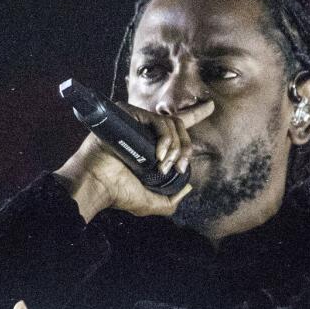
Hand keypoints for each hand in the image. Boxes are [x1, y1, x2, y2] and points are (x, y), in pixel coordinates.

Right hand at [54, 99, 212, 218]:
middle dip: (186, 147)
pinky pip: (158, 120)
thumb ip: (171, 199)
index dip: (196, 114)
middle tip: (180, 166)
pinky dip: (166, 139)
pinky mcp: (130, 114)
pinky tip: (159, 155)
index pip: (176, 126)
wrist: (98, 185)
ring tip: (165, 164)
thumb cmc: (118, 193)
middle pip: (179, 125)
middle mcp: (145, 130)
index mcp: (150, 145)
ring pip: (172, 123)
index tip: (211, 106)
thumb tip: (188, 187)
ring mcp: (137, 121)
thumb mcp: (151, 202)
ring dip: (176, 147)